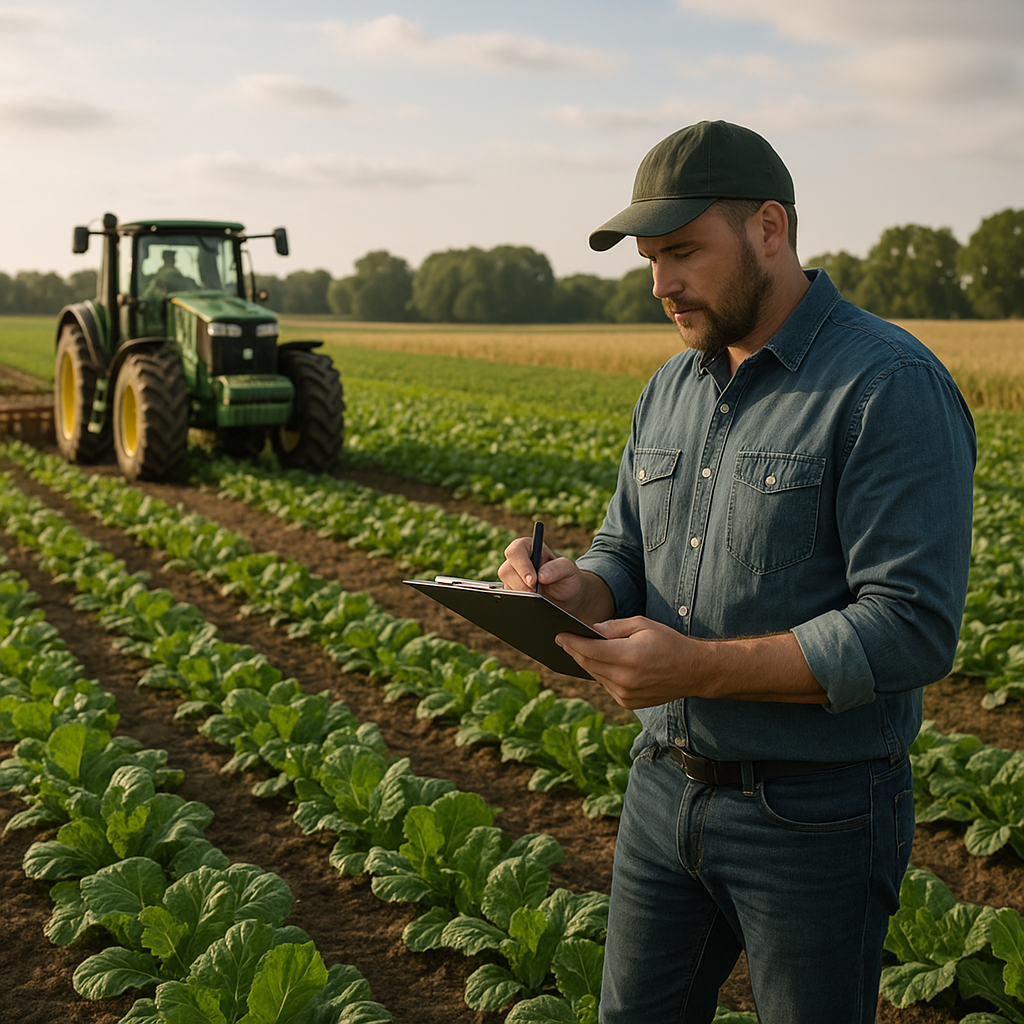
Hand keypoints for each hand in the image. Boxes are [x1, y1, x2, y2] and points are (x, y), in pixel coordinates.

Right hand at [498, 535, 584, 603]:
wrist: (567, 597)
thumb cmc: (567, 578)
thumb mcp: (569, 570)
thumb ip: (557, 568)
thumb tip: (541, 575)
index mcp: (530, 548)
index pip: (516, 551)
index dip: (522, 565)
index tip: (533, 580)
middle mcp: (518, 561)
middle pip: (506, 570)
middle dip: (520, 584)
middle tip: (535, 592)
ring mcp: (513, 577)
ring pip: (505, 585)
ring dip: (521, 593)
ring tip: (538, 597)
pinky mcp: (512, 591)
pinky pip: (508, 597)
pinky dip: (519, 601)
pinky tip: (532, 601)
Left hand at [558, 621, 827, 709]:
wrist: (695, 672)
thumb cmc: (669, 642)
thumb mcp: (643, 625)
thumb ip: (614, 627)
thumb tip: (591, 630)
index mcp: (629, 657)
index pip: (589, 650)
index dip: (571, 642)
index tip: (558, 634)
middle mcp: (625, 680)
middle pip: (588, 664)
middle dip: (575, 650)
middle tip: (563, 639)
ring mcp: (626, 695)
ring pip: (595, 675)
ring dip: (586, 662)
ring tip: (578, 648)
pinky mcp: (628, 703)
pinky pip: (606, 685)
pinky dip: (601, 673)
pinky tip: (600, 662)